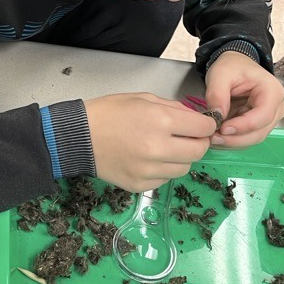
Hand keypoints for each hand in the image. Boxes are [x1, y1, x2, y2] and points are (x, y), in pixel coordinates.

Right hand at [85, 93, 215, 192]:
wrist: (77, 137)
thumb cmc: (108, 112)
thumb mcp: (143, 98)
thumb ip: (173, 108)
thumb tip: (196, 119)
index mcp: (160, 121)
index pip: (203, 129)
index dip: (205, 125)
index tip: (201, 125)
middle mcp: (157, 148)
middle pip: (198, 152)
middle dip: (197, 143)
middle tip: (187, 137)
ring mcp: (148, 170)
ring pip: (184, 169)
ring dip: (181, 158)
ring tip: (164, 148)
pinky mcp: (139, 185)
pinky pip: (164, 179)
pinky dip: (162, 170)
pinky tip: (148, 159)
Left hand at [205, 52, 283, 147]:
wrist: (235, 65)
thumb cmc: (232, 66)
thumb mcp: (220, 74)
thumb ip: (217, 93)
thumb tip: (216, 116)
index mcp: (272, 91)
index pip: (263, 115)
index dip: (243, 126)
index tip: (223, 128)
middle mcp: (276, 107)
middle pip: (260, 132)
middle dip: (235, 138)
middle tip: (213, 137)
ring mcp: (269, 118)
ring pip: (253, 138)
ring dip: (233, 141)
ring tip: (213, 137)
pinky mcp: (259, 125)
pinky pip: (247, 137)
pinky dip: (232, 139)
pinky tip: (218, 136)